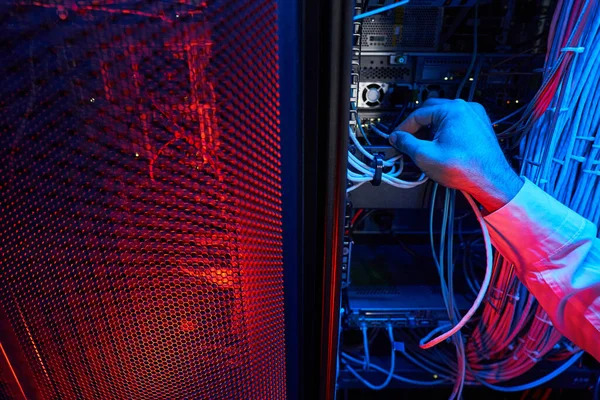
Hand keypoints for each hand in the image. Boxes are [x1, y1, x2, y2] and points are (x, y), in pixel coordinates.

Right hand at [389, 98, 523, 211]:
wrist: (491, 180)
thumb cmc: (466, 169)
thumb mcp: (426, 156)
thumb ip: (406, 143)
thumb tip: (397, 138)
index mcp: (452, 109)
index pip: (418, 114)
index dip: (403, 128)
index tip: (396, 138)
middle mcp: (465, 108)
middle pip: (430, 111)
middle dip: (417, 126)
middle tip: (408, 141)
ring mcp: (474, 116)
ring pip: (443, 116)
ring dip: (430, 129)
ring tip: (425, 146)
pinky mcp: (479, 125)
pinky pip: (455, 122)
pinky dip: (444, 131)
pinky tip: (441, 146)